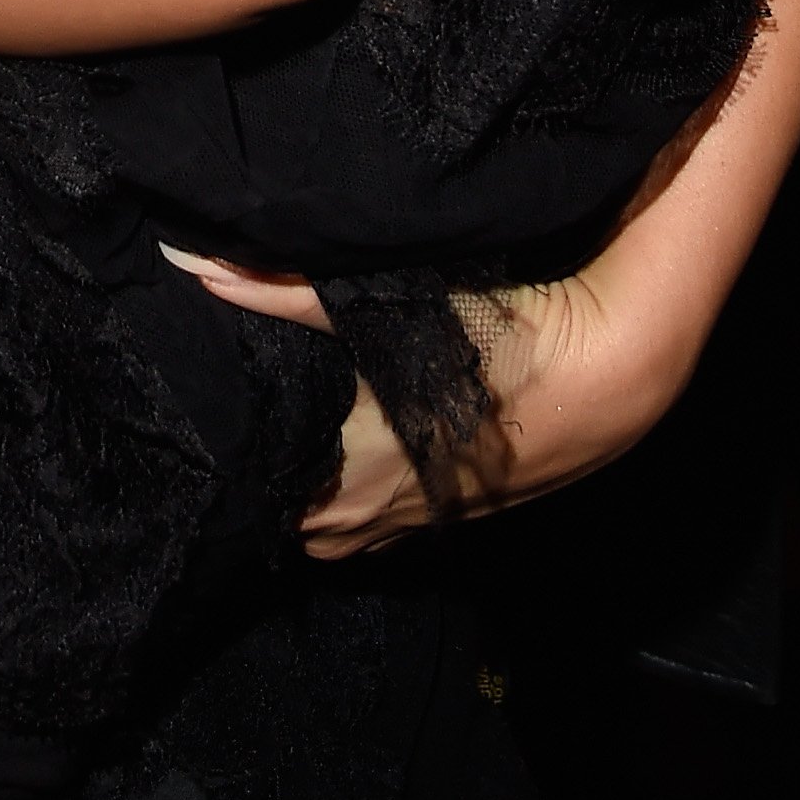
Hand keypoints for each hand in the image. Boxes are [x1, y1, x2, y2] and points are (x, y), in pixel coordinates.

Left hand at [171, 246, 677, 558]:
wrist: (602, 384)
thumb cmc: (497, 342)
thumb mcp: (387, 313)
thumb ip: (287, 292)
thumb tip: (197, 267)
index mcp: (347, 466)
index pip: (254, 480)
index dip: (226, 447)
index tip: (201, 409)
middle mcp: (370, 510)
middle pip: (284, 508)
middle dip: (259, 471)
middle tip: (231, 418)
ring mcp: (408, 522)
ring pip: (324, 528)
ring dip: (303, 494)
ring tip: (279, 440)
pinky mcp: (441, 520)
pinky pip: (368, 532)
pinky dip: (347, 506)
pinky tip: (341, 465)